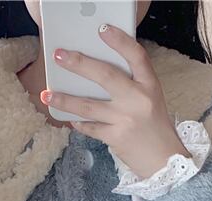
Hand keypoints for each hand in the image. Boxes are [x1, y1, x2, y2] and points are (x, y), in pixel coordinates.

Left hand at [40, 23, 190, 178]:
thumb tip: (96, 71)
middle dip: (79, 64)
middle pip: (105, 76)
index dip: (119, 41)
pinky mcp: (116, 138)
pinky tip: (69, 119)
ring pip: (88, 106)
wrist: (164, 160)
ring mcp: (125, 119)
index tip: (102, 29)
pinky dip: (79, 123)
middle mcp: (138, 100)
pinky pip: (91, 128)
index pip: (136, 56)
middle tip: (59, 55)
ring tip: (47, 95)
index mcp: (149, 85)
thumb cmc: (154, 126)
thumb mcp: (151, 99)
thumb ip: (131, 84)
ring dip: (65, 99)